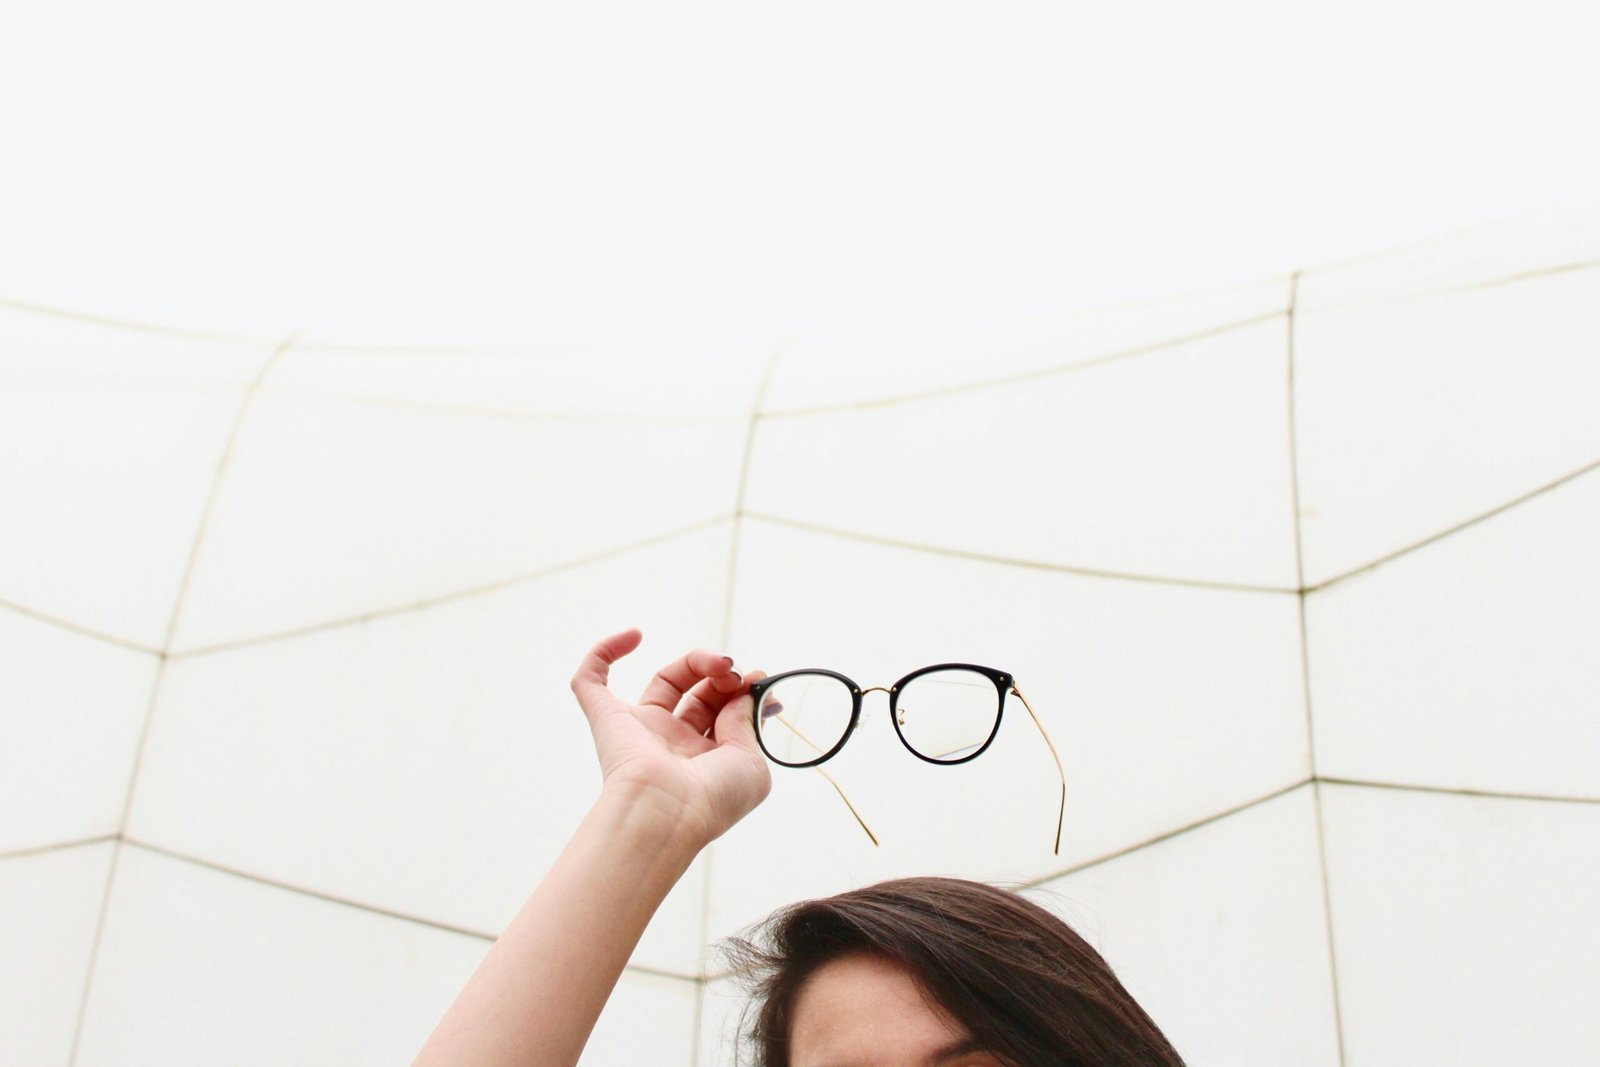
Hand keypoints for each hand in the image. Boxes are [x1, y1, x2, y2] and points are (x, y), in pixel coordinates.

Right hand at [570, 628, 771, 848]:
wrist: (668, 813)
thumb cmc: (713, 799)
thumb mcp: (751, 761)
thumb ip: (747, 723)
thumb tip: (744, 692)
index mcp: (705, 760)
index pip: (723, 714)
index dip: (742, 691)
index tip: (759, 680)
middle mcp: (673, 744)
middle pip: (699, 693)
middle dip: (722, 675)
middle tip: (735, 672)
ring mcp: (639, 730)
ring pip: (665, 680)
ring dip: (696, 660)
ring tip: (718, 663)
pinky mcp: (606, 720)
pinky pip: (590, 681)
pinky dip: (605, 652)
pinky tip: (634, 634)